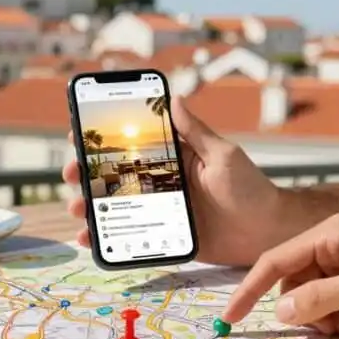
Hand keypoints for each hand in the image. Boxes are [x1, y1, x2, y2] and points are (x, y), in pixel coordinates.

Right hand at [63, 96, 284, 265]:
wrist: (267, 234)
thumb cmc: (251, 189)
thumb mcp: (223, 155)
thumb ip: (196, 132)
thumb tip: (175, 98)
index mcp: (174, 159)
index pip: (132, 143)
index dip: (102, 140)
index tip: (76, 136)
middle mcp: (162, 182)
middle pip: (114, 175)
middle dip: (86, 174)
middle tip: (71, 174)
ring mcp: (161, 211)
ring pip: (116, 206)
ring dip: (90, 206)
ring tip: (76, 210)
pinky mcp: (164, 237)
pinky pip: (129, 237)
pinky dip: (106, 239)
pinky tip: (89, 240)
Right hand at [221, 214, 338, 334]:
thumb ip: (319, 299)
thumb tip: (281, 312)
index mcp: (331, 234)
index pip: (275, 261)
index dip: (250, 290)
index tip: (230, 318)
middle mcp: (337, 244)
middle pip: (296, 283)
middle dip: (306, 311)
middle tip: (332, 330)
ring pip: (317, 297)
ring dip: (329, 319)